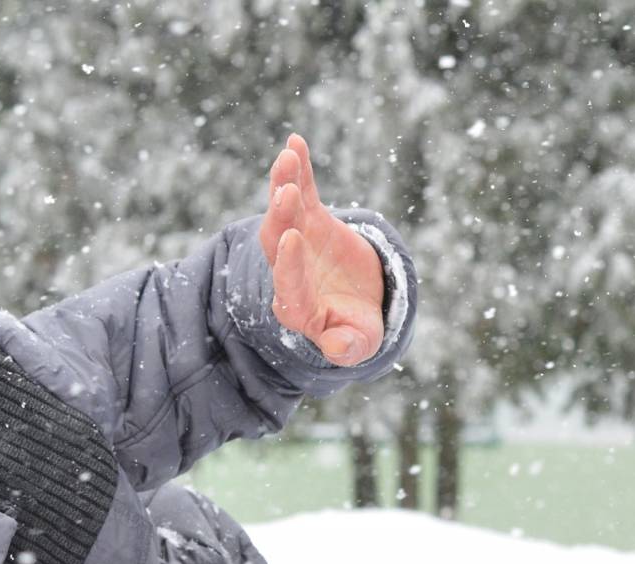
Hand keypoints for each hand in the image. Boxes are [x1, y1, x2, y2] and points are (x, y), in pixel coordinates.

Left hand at [257, 134, 386, 366]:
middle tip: (285, 194)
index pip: (287, 283)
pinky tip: (295, 142)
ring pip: (283, 213)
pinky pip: (300, 192)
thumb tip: (340, 350)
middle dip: (280, 218)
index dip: (287, 263)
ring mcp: (296, 243)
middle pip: (275, 244)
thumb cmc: (356, 330)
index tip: (291, 239)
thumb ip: (348, 347)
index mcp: (298, 306)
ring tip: (288, 157)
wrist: (357, 307)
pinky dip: (297, 170)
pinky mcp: (308, 221)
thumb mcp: (359, 343)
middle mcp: (289, 272)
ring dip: (282, 185)